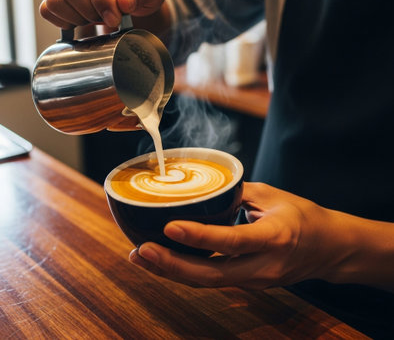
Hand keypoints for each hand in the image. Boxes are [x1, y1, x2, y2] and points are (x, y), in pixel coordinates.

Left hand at [129, 182, 342, 288]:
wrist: (328, 249)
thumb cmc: (302, 217)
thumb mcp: (272, 195)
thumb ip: (236, 192)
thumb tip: (201, 186)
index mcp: (274, 237)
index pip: (233, 241)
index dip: (200, 236)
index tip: (170, 227)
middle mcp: (263, 266)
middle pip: (212, 274)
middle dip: (172, 265)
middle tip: (141, 250)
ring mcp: (255, 280)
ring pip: (207, 282)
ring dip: (172, 272)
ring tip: (141, 257)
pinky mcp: (247, 283)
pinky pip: (211, 280)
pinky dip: (185, 272)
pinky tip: (162, 262)